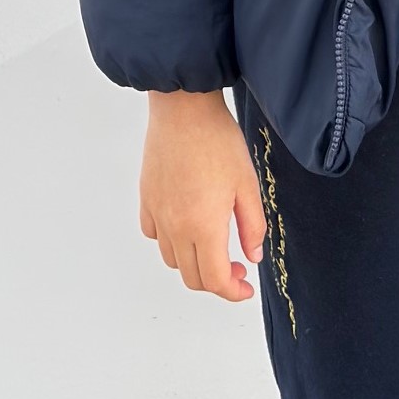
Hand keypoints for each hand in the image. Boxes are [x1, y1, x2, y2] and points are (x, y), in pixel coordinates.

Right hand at [139, 89, 264, 300]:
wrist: (184, 107)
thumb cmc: (217, 139)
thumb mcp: (247, 184)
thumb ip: (252, 227)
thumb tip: (252, 257)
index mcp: (203, 225)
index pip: (214, 281)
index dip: (233, 292)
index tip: (246, 286)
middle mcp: (175, 226)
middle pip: (192, 277)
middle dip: (216, 281)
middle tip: (236, 266)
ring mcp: (157, 212)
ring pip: (171, 260)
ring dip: (193, 263)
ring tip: (212, 244)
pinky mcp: (146, 197)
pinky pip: (153, 234)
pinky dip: (170, 241)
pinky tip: (185, 225)